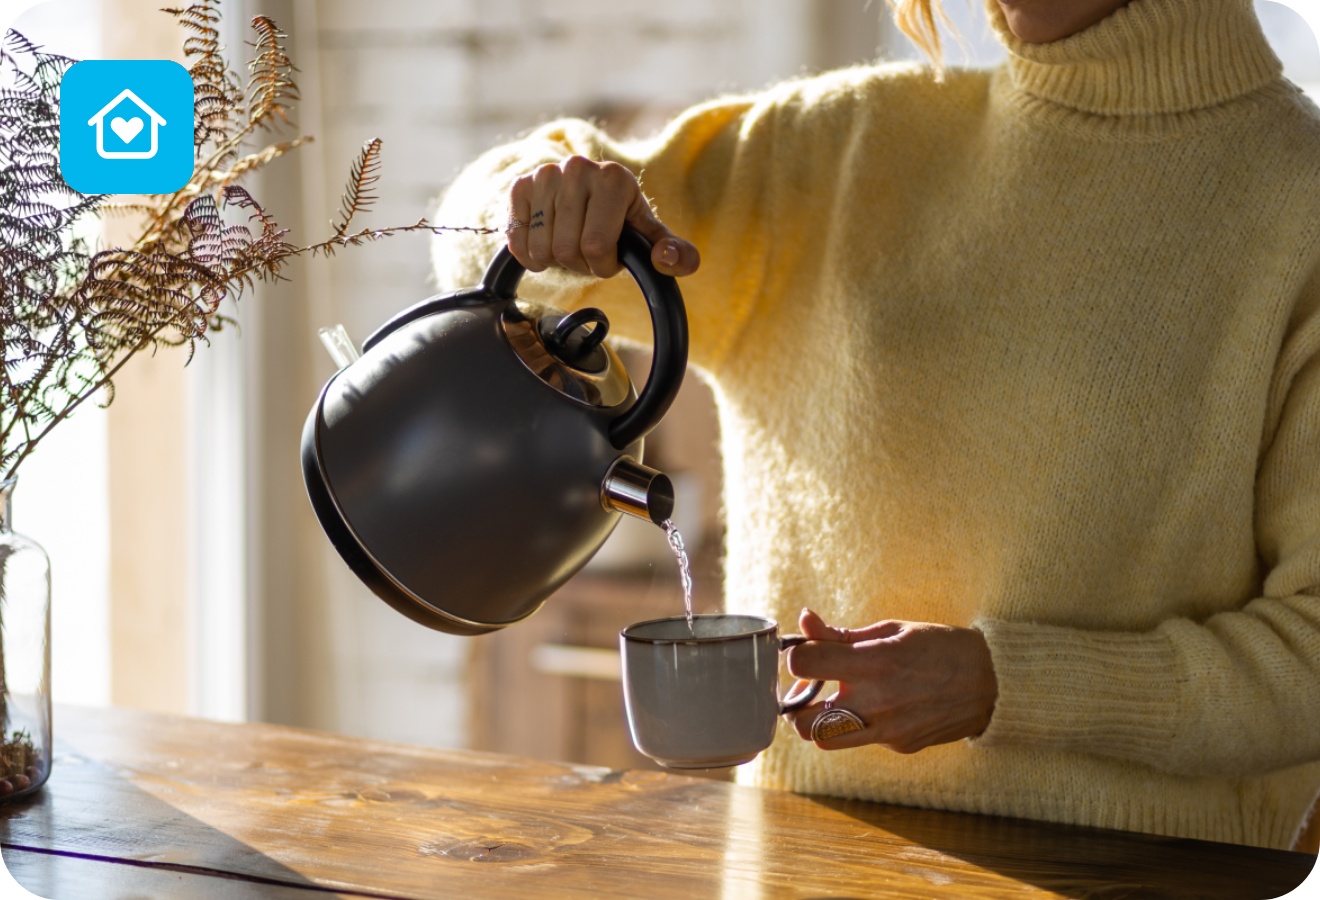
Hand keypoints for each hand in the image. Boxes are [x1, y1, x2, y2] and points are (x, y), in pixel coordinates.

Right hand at [507, 156, 699, 278]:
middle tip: (586, 254)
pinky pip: (517, 239)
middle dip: (578, 265)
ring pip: (541, 249)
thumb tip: (672, 260)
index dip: (602, 266)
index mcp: (615, 179)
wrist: (585, 195)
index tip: (608, 257)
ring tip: (567, 245)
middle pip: (566, 250)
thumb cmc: (619, 220)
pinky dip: (529, 255)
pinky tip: (543, 245)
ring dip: (554, 261)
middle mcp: (578, 168)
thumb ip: (673, 252)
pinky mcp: (521, 184)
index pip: (596, 246)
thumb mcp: (648, 235)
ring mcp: (546, 174)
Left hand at [784, 609, 997, 753]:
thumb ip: (841, 634)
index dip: (795, 656)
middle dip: (794, 703)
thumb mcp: (891, 629)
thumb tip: (805, 622)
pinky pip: (862, 738)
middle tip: (807, 688)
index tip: (804, 652)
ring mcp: (887, 730)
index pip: (803, 665)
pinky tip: (881, 705)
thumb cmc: (940, 647)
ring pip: (824, 740)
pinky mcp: (899, 745)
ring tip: (833, 701)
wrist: (993, 682)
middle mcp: (876, 702)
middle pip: (801, 721)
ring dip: (819, 722)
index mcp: (873, 663)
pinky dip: (860, 723)